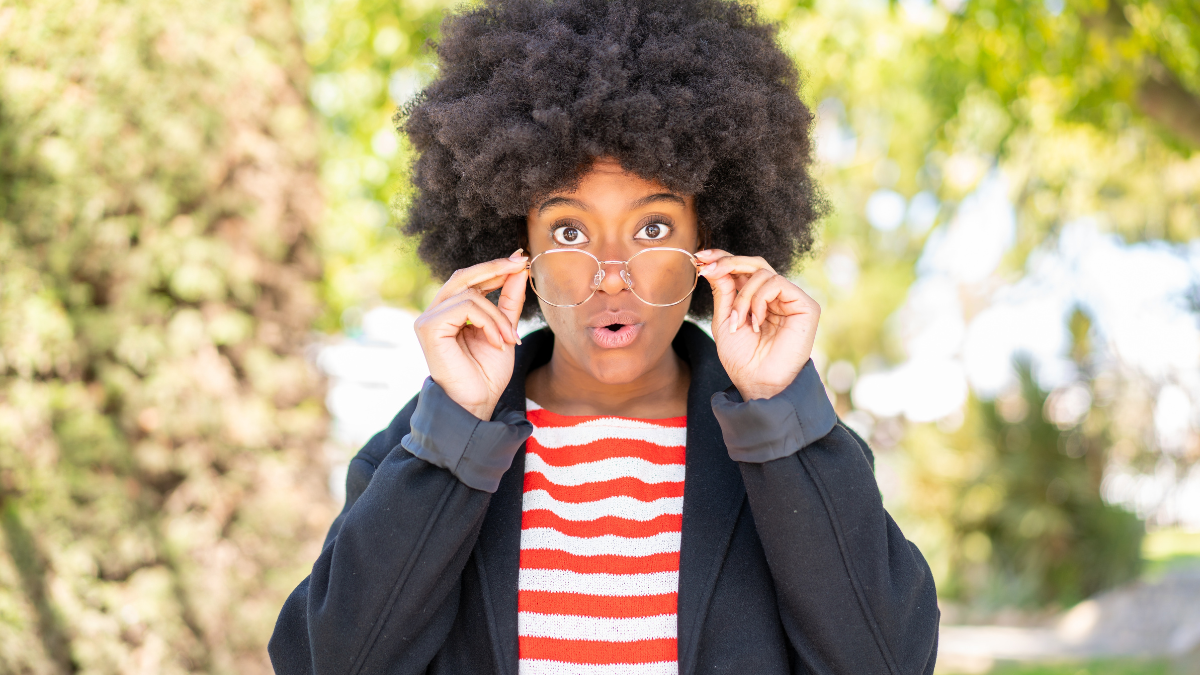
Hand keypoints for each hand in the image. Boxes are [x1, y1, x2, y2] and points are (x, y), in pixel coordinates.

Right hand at [414, 250, 528, 419]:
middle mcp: (435, 312)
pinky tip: (496, 341)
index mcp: (450, 312)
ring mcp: (428, 318)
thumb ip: (508, 300)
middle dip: (494, 268)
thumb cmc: (487, 373)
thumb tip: (518, 268)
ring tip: (509, 338)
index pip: (469, 279)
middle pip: (464, 275)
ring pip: (470, 293)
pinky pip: (465, 306)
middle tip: (519, 264)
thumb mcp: (504, 329)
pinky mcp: (428, 327)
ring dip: (498, 315)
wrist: (477, 403)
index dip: (494, 268)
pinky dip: (488, 321)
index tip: (519, 260)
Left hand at [697, 249, 820, 400]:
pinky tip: (756, 322)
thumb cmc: (742, 358)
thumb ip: (723, 291)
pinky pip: (777, 283)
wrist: (758, 383)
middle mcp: (776, 296)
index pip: (743, 268)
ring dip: (742, 296)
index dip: (723, 257)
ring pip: (762, 273)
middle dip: (728, 263)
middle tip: (708, 269)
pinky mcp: (806, 305)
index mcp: (757, 298)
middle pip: (754, 263)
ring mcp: (791, 299)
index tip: (700, 258)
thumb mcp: (724, 320)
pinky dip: (759, 300)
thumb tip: (711, 265)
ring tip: (738, 322)